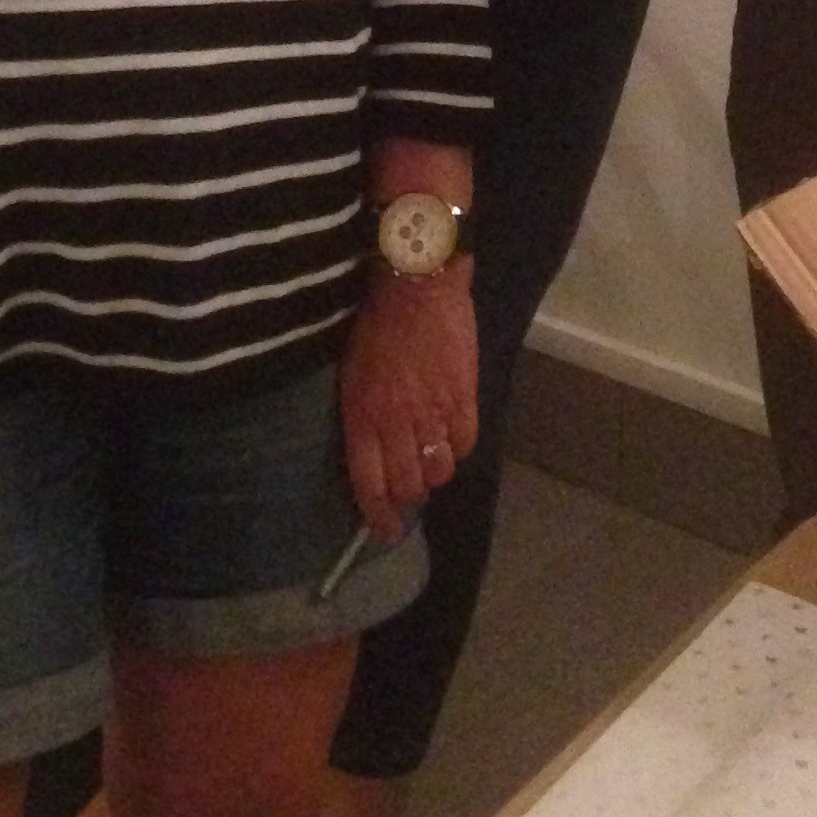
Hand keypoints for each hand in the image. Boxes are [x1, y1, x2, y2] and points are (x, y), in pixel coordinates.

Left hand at [339, 266, 478, 541]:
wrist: (417, 285)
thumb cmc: (375, 325)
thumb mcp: (351, 375)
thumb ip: (363, 419)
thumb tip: (373, 457)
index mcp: (362, 417)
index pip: (370, 485)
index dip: (378, 517)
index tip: (386, 531)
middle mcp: (397, 423)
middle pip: (408, 485)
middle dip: (408, 496)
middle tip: (410, 488)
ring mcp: (433, 412)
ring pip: (439, 470)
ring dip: (434, 472)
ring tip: (431, 459)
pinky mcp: (464, 397)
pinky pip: (465, 443)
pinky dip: (458, 446)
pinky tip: (451, 433)